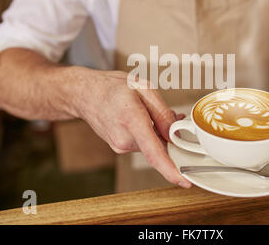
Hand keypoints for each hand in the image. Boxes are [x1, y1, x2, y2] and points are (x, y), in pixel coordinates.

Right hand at [72, 70, 191, 187]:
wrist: (85, 94)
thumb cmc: (112, 88)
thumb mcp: (144, 88)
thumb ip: (162, 113)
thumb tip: (175, 134)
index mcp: (132, 120)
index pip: (153, 152)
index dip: (170, 169)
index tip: (183, 182)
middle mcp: (124, 139)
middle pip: (158, 147)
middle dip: (169, 135)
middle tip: (167, 114)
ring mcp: (120, 146)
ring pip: (151, 145)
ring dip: (157, 132)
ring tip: (146, 110)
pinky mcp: (120, 148)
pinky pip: (143, 144)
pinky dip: (148, 134)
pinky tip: (141, 118)